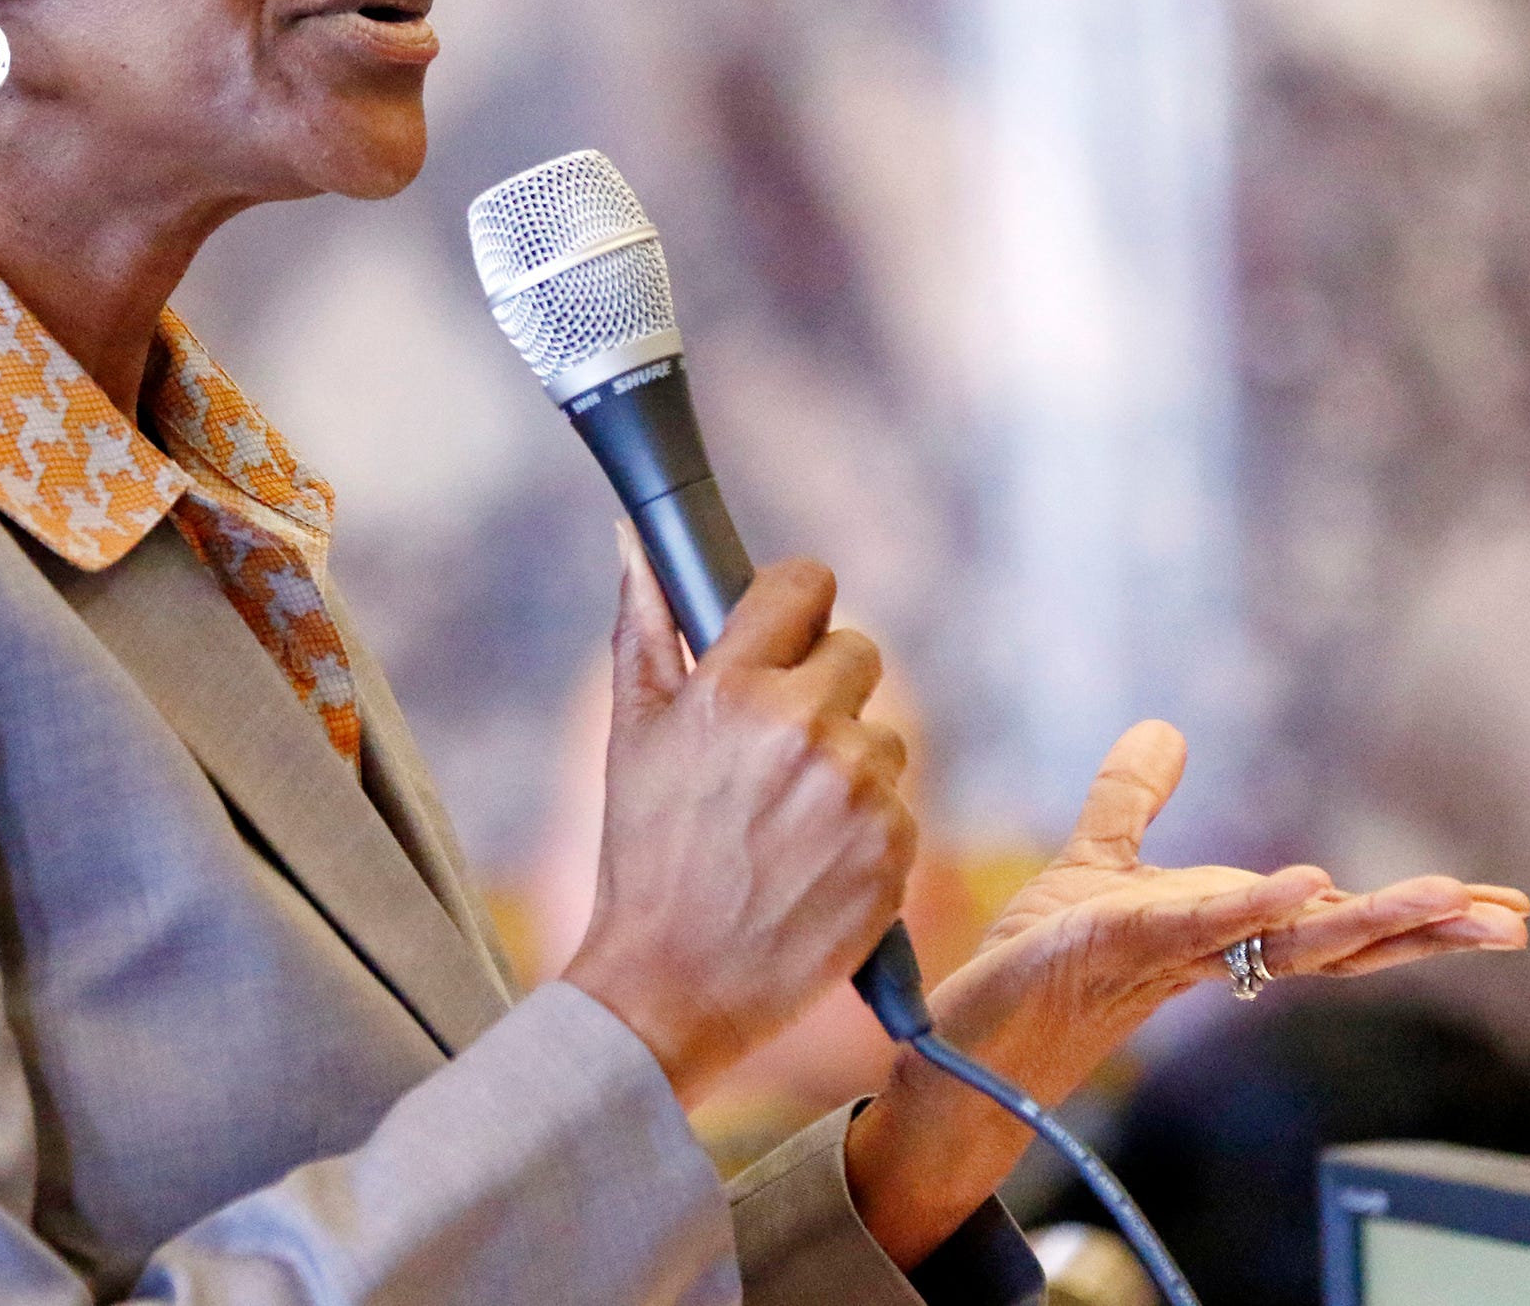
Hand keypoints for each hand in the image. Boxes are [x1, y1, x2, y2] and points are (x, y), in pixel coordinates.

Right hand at [563, 527, 915, 1108]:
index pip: (804, 585)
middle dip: (823, 687)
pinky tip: (813, 860)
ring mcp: (856, 790)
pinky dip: (866, 826)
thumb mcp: (630, 736)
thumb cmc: (645, 855)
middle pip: (858, 652)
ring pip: (882, 735)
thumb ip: (643, 628)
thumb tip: (637, 545)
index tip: (785, 630)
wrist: (674, 985)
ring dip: (847, 763)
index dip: (795, 603)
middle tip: (779, 744)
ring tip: (787, 820)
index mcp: (732, 688)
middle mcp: (802, 727)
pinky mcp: (894, 848)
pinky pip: (899, 803)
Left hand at [842, 720, 1529, 1267]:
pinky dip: (1252, 908)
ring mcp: (1169, 952)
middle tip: (1512, 919)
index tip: (1503, 906)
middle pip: (1339, 941)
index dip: (1417, 915)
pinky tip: (1303, 887)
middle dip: (1426, 930)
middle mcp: (1214, 950)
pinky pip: (1197, 928)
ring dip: (1369, 919)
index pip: (1338, 923)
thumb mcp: (1097, 861)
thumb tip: (1166, 729)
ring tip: (1445, 898)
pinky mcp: (1114, 944)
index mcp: (1226, 930)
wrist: (972, 1029)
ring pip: (1288, 941)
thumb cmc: (1042, 957)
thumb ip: (1133, 800)